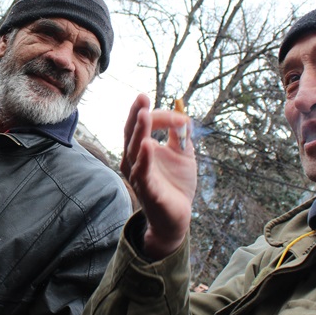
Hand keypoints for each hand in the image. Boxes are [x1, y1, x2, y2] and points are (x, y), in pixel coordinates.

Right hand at [121, 94, 196, 259]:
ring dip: (139, 132)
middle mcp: (134, 160)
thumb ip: (182, 136)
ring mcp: (139, 175)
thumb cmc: (175, 185)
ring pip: (134, 150)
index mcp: (141, 149)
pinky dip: (144, 159)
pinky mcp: (147, 190)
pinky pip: (143, 173)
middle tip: (142, 97)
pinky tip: (148, 145)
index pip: (144, 125)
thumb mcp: (183, 155)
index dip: (160, 116)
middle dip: (136, 114)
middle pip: (131, 133)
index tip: (180, 117)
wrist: (177, 217)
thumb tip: (184, 115)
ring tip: (143, 115)